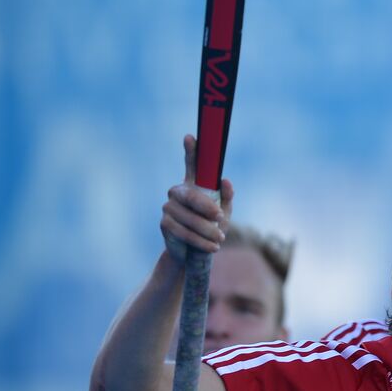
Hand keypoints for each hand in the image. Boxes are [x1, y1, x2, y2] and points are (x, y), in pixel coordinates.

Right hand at [162, 135, 234, 262]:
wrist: (195, 253)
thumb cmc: (212, 228)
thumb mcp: (224, 213)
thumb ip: (227, 197)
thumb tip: (225, 181)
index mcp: (194, 185)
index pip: (192, 164)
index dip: (191, 151)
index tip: (190, 137)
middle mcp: (178, 192)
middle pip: (191, 195)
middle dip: (207, 207)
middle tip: (220, 217)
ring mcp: (169, 207)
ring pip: (189, 217)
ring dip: (207, 230)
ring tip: (220, 239)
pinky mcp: (165, 223)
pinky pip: (183, 231)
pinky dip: (200, 240)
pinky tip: (212, 246)